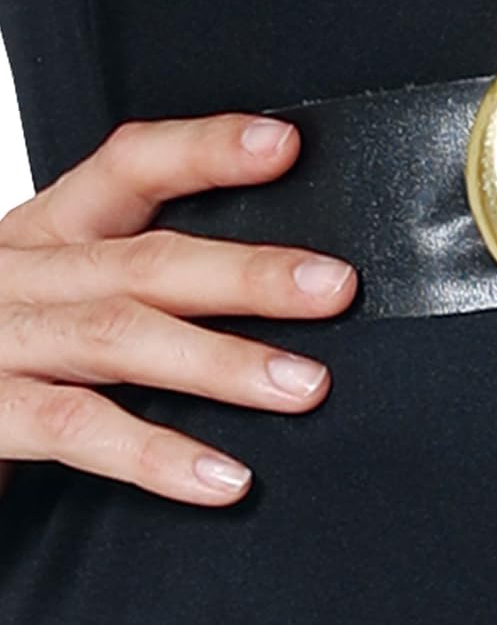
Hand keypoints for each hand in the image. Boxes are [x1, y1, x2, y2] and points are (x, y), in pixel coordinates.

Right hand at [0, 114, 356, 505]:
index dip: (206, 151)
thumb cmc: (7, 338)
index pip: (131, 166)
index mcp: (52, 229)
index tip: (285, 146)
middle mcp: (22, 272)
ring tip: (304, 386)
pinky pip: (76, 430)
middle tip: (335, 288)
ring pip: (119, 337)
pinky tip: (223, 477)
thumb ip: (143, 274)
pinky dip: (156, 454)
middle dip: (248, 274)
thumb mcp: (66, 284)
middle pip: (146, 260)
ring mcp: (1, 340)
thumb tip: (282, 279)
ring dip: (220, 363)